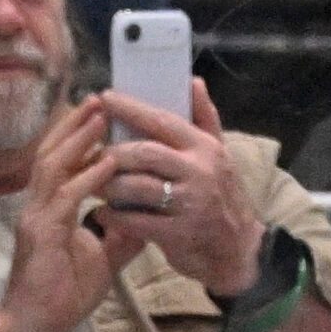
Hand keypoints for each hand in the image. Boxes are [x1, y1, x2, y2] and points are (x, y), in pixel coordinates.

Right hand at [0, 100, 130, 331]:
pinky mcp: (40, 233)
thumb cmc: (65, 293)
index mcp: (50, 207)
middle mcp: (38, 205)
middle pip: (53, 151)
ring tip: (101, 116)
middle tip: (102, 98)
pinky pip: (66, 197)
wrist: (40, 325)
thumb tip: (146, 215)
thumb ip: (122, 233)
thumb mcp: (104, 257)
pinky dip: (87, 176)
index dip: (79, 135)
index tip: (103, 113)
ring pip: (53, 164)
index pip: (62, 161)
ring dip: (78, 139)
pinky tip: (107, 162)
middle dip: (76, 123)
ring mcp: (36, 216)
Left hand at [99, 79, 265, 298]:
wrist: (239, 249)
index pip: (163, 121)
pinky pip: (137, 221)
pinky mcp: (179, 233)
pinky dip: (115, 216)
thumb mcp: (220, 156)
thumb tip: (193, 82)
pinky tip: (102, 213)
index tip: (104, 97)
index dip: (132, 108)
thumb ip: (205, 119)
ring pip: (137, 187)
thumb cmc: (223, 197)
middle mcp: (199, 172)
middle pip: (145, 153)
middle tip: (91, 153)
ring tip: (92, 183)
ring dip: (109, 185)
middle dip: (113, 152)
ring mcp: (190, 204)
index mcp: (205, 148)